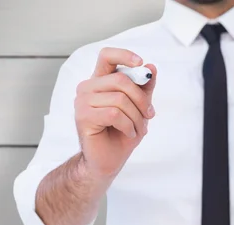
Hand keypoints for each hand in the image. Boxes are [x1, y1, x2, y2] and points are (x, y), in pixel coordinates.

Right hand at [74, 47, 156, 176]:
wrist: (108, 160)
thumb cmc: (122, 133)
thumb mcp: (139, 108)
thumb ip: (144, 87)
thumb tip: (151, 67)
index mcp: (100, 82)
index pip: (107, 56)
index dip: (124, 55)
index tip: (141, 63)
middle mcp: (87, 88)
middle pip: (121, 80)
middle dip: (141, 100)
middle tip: (149, 115)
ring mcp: (82, 102)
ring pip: (120, 99)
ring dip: (136, 117)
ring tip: (137, 129)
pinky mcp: (83, 117)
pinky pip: (114, 114)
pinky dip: (128, 126)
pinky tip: (128, 133)